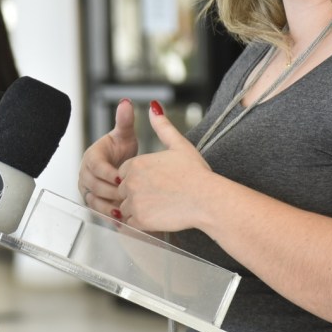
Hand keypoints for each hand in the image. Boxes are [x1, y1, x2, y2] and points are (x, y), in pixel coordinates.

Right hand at [79, 99, 137, 219]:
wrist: (120, 164)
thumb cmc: (122, 149)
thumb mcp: (124, 135)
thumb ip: (124, 121)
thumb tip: (126, 102)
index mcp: (91, 157)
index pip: (95, 166)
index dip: (108, 172)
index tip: (122, 176)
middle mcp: (85, 174)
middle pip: (94, 186)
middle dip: (110, 191)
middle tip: (127, 196)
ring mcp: (88, 189)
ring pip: (94, 201)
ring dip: (108, 207)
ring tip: (123, 211)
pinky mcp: (93, 202)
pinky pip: (97, 211)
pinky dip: (109, 217)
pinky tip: (122, 220)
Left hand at [116, 101, 212, 232]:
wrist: (207, 200)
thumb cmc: (196, 173)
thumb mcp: (180, 145)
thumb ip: (162, 127)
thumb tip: (153, 107)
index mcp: (136, 163)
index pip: (126, 172)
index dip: (142, 178)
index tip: (159, 181)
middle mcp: (130, 181)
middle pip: (124, 190)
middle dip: (138, 194)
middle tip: (162, 195)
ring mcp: (134, 202)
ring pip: (126, 207)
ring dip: (138, 209)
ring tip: (161, 206)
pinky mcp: (139, 220)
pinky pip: (130, 223)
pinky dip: (140, 222)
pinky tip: (158, 217)